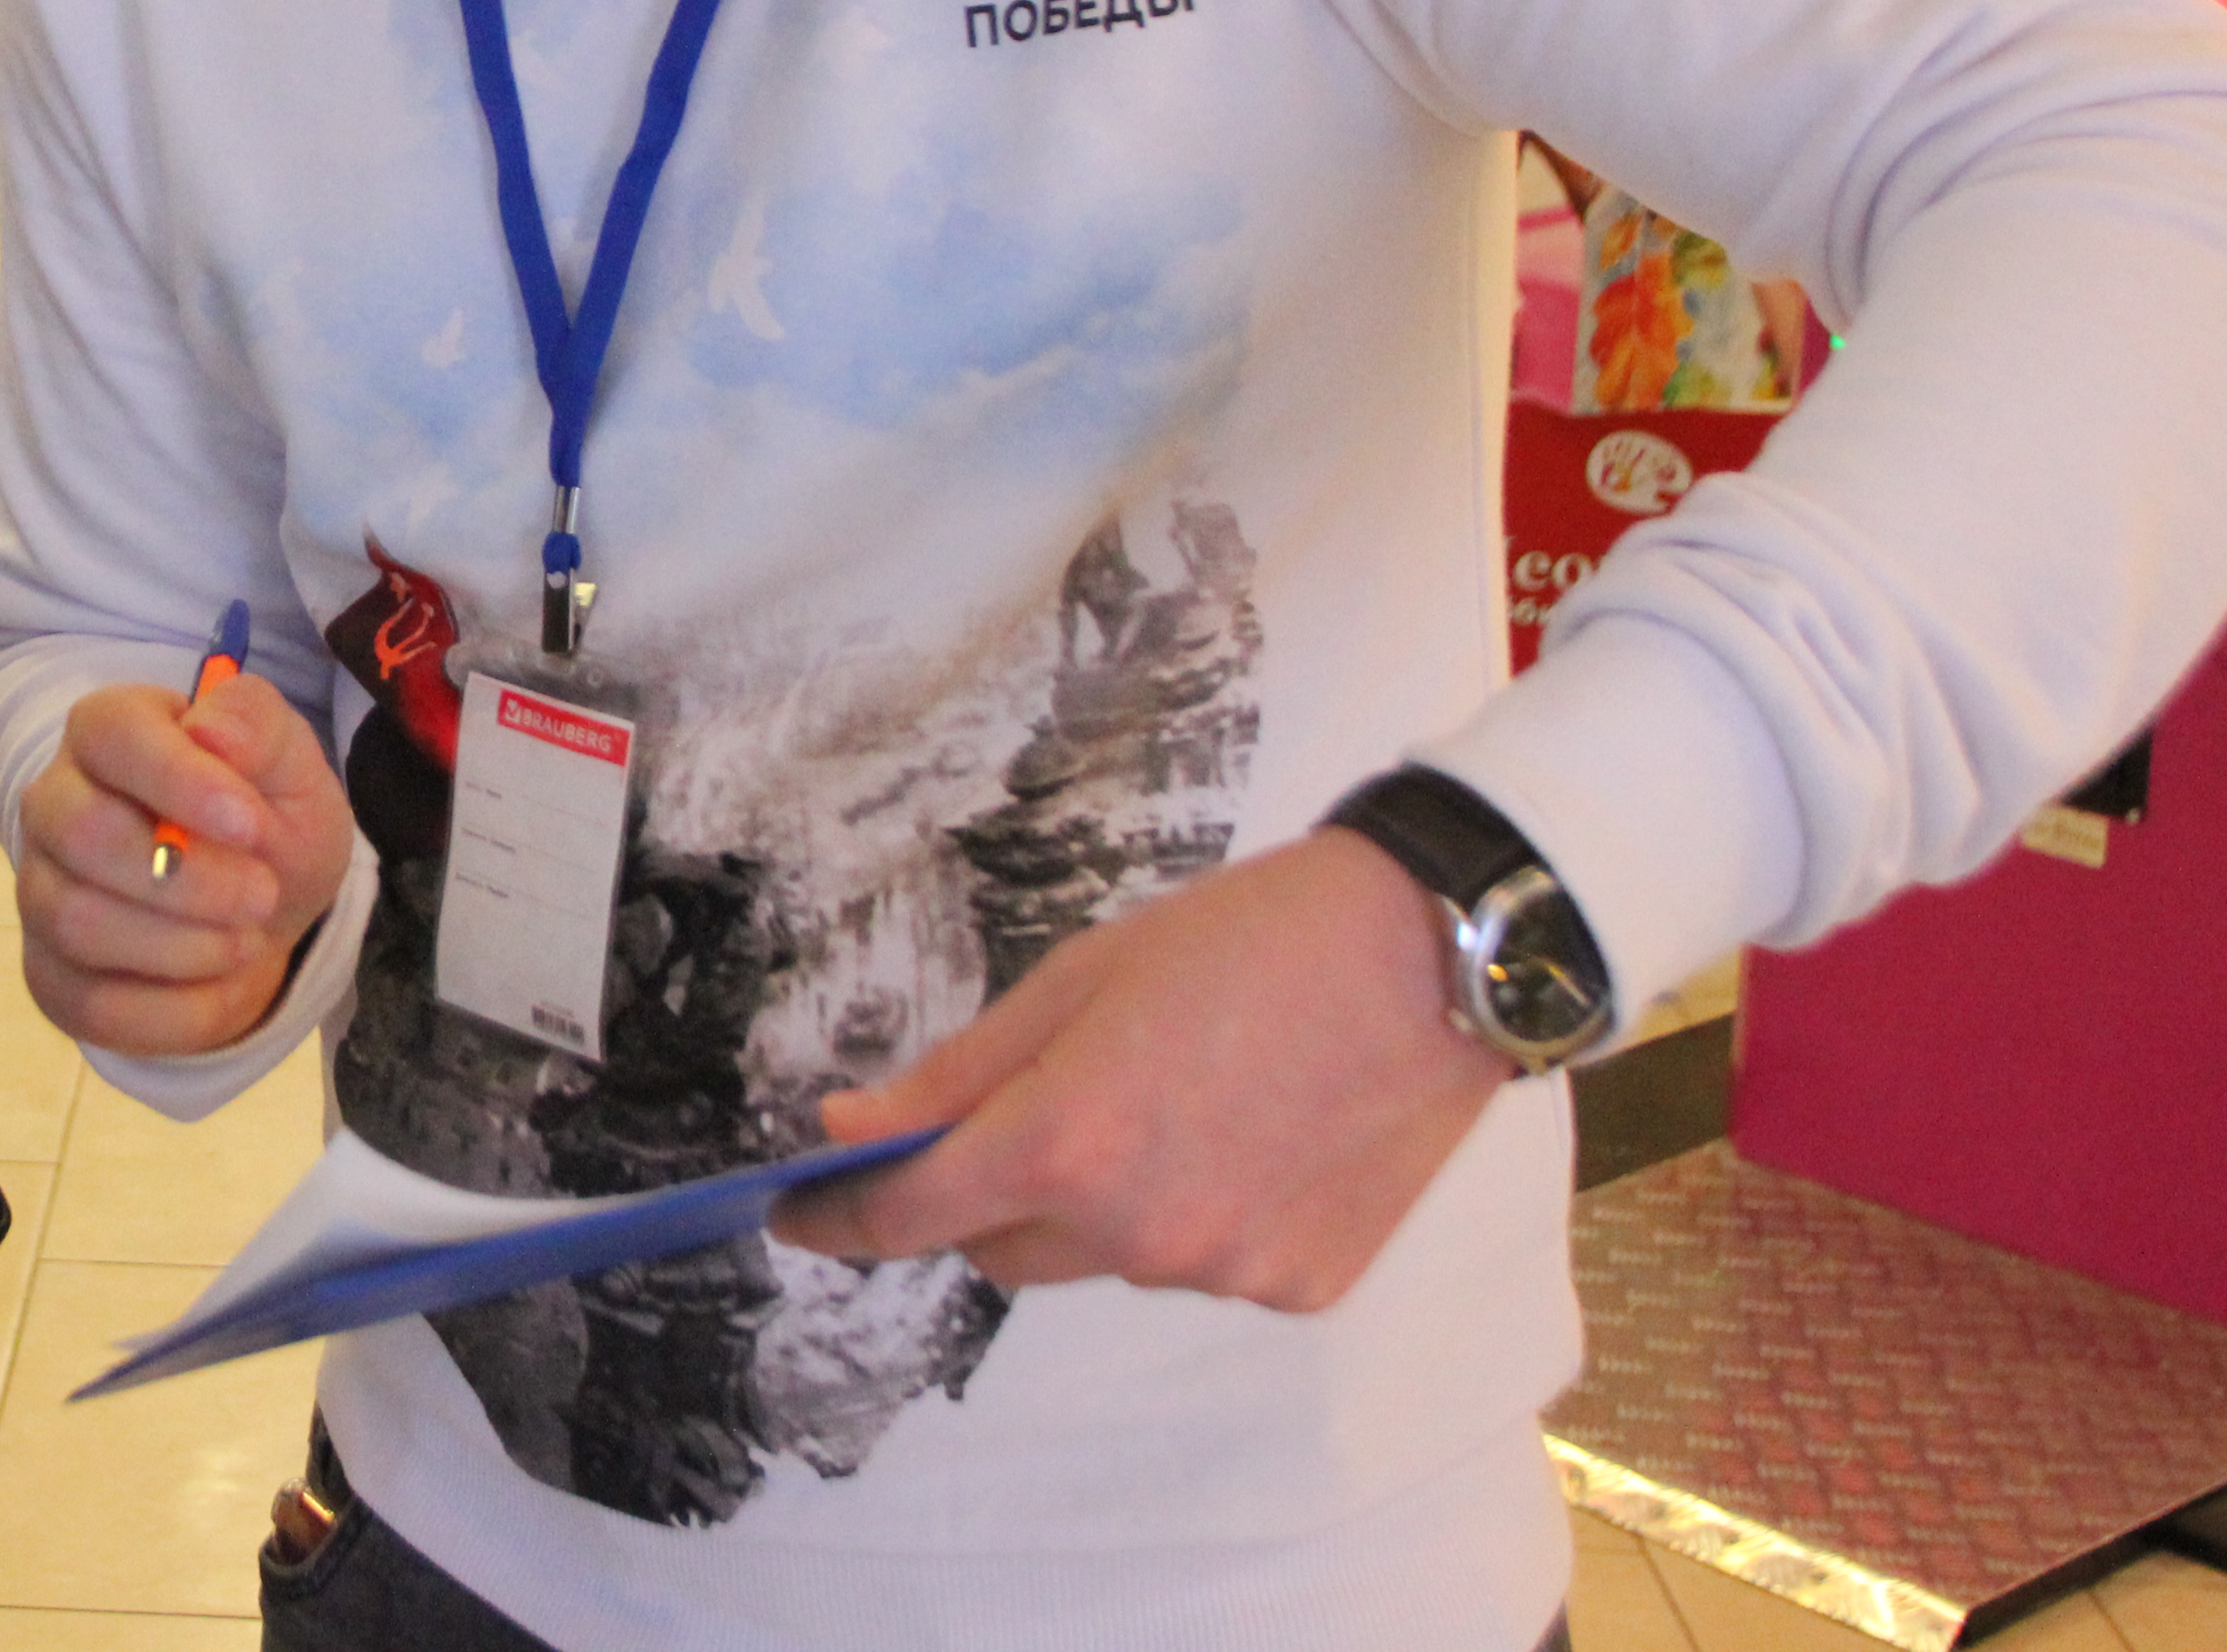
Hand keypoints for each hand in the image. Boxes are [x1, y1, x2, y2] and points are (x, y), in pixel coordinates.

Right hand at [15, 671, 353, 1058]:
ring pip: (78, 922)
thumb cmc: (263, 822)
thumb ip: (258, 728)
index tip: (252, 825)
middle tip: (263, 895)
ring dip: (184, 945)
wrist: (256, 916)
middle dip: (186, 878)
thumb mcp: (289, 769)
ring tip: (246, 938)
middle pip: (82, 832)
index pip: (113, 735)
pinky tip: (220, 983)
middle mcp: (53, 803)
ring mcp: (40, 891)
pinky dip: (177, 1009)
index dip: (181, 781)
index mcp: (107, 730)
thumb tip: (211, 730)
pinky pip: (92, 1005)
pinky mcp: (48, 975)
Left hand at [770, 831, 1509, 1313]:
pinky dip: (1193, 1213)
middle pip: (1002, 1246)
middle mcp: (1137, 1232)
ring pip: (1103, 1258)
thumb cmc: (1248, 940)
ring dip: (1100, 1201)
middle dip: (986, 1190)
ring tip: (1176, 1097)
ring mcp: (1221, 1270)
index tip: (797, 1213)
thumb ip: (957, 1074)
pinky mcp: (1296, 1285)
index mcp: (1068, 1144)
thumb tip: (850, 1130)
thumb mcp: (1078, 978)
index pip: (911, 1214)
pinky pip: (1199, 1263)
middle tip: (1031, 1108)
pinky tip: (1246, 1133)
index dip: (839, 1218)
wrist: (1429, 957)